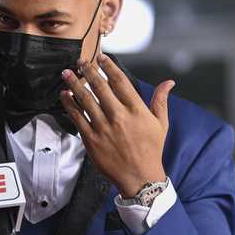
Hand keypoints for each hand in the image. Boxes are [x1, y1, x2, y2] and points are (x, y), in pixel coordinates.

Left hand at [59, 53, 174, 196]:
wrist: (139, 177)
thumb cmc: (151, 149)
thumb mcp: (161, 124)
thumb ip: (161, 101)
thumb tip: (169, 82)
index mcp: (136, 110)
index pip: (120, 81)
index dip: (109, 67)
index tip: (101, 58)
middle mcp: (119, 116)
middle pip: (100, 87)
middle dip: (88, 71)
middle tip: (80, 61)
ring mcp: (103, 127)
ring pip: (85, 99)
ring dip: (74, 84)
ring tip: (66, 73)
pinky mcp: (91, 139)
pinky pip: (77, 117)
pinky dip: (69, 104)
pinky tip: (64, 94)